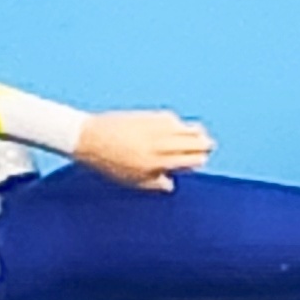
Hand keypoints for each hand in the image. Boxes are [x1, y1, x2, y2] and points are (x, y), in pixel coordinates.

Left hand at [75, 109, 214, 190]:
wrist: (90, 138)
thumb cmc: (109, 163)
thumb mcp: (131, 180)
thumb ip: (153, 182)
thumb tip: (170, 184)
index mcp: (156, 162)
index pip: (188, 159)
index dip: (198, 159)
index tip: (202, 159)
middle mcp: (159, 144)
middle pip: (191, 142)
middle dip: (202, 144)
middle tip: (208, 144)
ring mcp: (154, 128)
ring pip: (183, 128)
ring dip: (194, 131)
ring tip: (199, 132)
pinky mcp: (146, 116)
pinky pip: (169, 118)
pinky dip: (176, 122)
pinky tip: (178, 124)